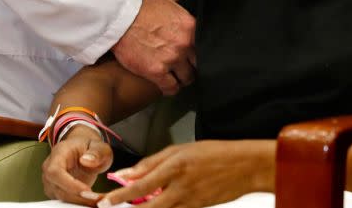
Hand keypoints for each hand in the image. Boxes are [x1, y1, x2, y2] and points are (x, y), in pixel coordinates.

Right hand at [42, 126, 113, 205]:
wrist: (83, 151)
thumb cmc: (90, 147)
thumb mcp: (100, 146)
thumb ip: (97, 153)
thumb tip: (86, 160)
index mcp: (59, 153)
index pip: (55, 171)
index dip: (68, 183)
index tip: (86, 190)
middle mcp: (49, 167)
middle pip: (56, 187)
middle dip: (77, 196)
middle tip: (96, 199)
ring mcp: (50, 181)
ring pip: (60, 196)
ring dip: (78, 202)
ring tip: (96, 201)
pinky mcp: (55, 191)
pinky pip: (64, 200)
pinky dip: (77, 203)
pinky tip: (91, 202)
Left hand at [95, 140, 274, 207]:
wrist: (245, 167)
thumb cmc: (216, 153)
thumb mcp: (182, 149)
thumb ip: (154, 161)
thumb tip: (129, 173)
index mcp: (176, 166)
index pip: (141, 184)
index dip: (121, 195)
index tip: (106, 200)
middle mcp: (181, 186)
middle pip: (147, 207)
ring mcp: (190, 201)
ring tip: (134, 206)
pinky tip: (156, 205)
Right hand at [112, 0, 194, 95]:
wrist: (120, 20)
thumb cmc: (142, 8)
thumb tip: (186, 0)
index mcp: (190, 26)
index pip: (205, 44)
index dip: (200, 50)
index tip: (195, 53)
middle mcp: (184, 44)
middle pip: (198, 63)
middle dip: (193, 65)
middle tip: (187, 66)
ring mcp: (172, 59)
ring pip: (187, 77)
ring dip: (183, 78)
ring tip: (179, 77)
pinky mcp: (157, 72)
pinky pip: (171, 87)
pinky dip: (171, 88)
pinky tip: (169, 86)